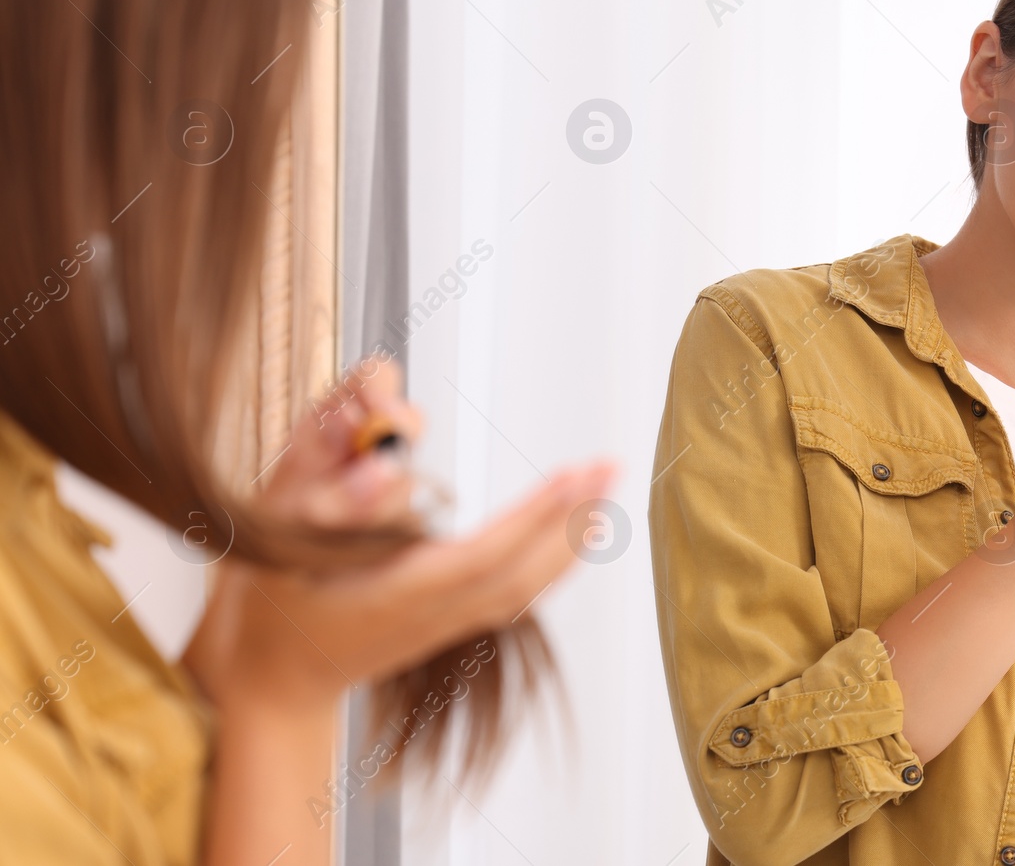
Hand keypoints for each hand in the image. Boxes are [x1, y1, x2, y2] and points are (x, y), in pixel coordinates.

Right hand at [182, 354, 621, 712]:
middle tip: (611, 468)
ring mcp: (444, 625)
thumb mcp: (283, 542)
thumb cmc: (270, 601)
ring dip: (569, 539)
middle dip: (570, 519)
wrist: (269, 682)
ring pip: (526, 586)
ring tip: (604, 493)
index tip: (576, 474)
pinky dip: (550, 561)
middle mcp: (433, 614)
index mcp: (399, 594)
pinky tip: (570, 536)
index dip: (535, 515)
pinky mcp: (447, 625)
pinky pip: (516, 592)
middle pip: (522, 572)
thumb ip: (336, 502)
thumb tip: (389, 466)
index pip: (486, 554)